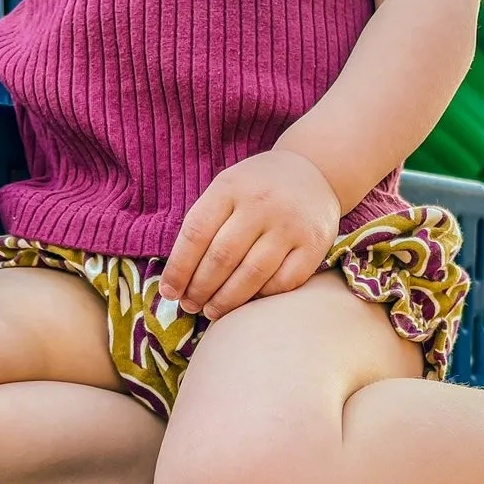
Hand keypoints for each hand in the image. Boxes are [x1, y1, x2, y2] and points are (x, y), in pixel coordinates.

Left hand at [160, 150, 341, 319]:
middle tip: (191, 306)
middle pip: (221, 258)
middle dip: (200, 289)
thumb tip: (178, 279)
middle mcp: (261, 204)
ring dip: (226, 301)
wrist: (313, 172)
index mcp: (230, 187)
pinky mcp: (314, 244)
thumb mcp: (226, 190)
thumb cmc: (256, 190)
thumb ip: (205, 226)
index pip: (196, 234)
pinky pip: (284, 282)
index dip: (179, 269)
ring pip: (251, 275)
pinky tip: (249, 301)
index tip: (169, 292)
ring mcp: (290, 224)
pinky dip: (262, 297)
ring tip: (212, 311)